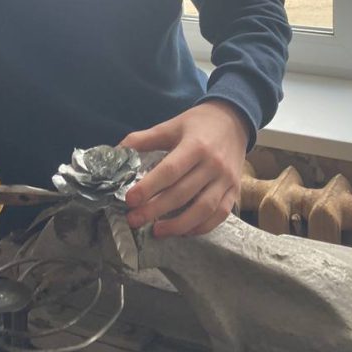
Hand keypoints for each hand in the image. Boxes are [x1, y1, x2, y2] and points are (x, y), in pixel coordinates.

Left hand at [119, 100, 248, 237]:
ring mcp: (226, 179)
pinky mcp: (234, 191)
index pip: (170, 170)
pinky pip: (219, 215)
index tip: (130, 200)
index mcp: (195, 145)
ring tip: (156, 231)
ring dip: (178, 224)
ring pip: (203, 209)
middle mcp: (213, 164)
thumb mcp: (170, 126)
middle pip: (182, 193)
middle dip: (155, 210)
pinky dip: (201, 227)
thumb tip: (116, 152)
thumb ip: (143, 139)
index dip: (149, 187)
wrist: (234, 120)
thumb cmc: (198, 124)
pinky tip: (183, 231)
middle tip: (134, 219)